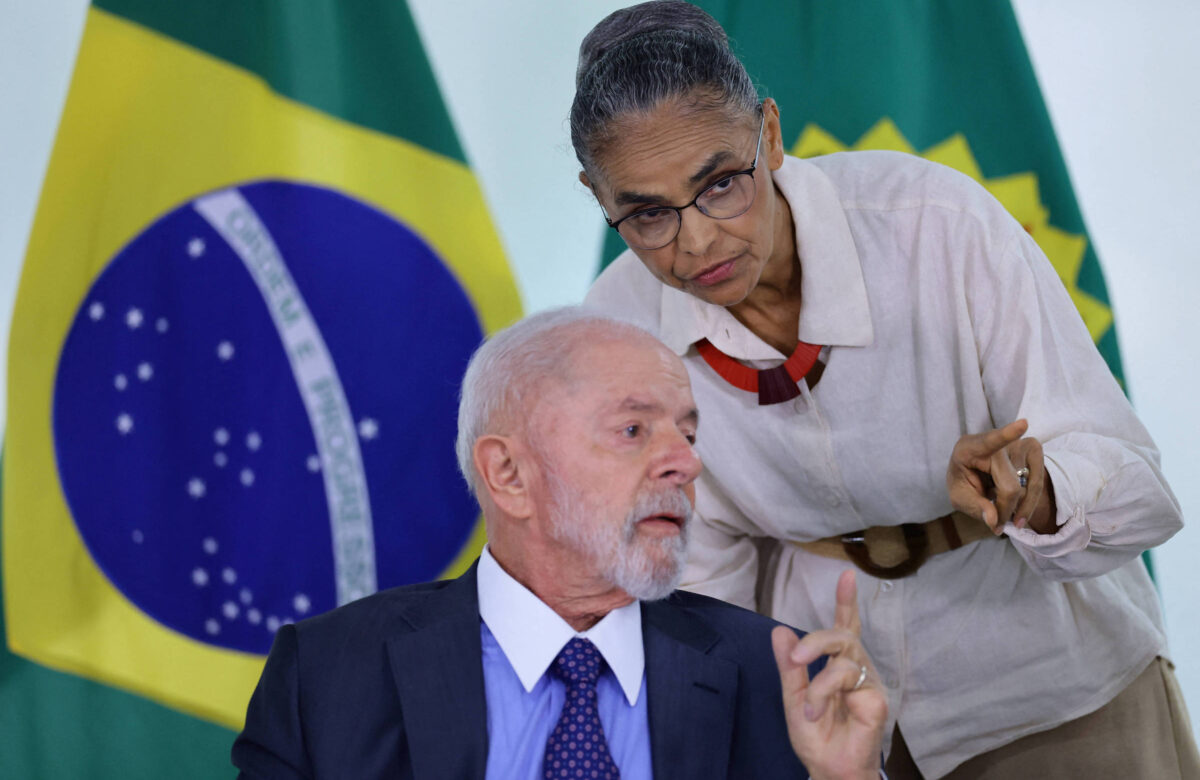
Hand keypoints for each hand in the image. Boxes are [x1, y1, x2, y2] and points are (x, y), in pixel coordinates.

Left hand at [771, 570, 886, 779]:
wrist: (827, 769)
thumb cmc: (816, 736)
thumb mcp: (793, 697)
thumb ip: (789, 666)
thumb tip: (780, 630)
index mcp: (838, 664)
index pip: (844, 626)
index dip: (846, 601)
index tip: (848, 575)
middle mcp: (856, 667)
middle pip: (842, 634)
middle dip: (816, 640)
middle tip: (796, 659)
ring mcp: (868, 682)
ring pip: (844, 655)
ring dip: (817, 680)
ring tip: (808, 708)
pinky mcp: (876, 697)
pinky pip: (847, 679)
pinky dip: (823, 692)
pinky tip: (817, 712)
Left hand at [946, 419, 1056, 534]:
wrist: (975, 472)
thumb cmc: (964, 481)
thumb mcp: (960, 498)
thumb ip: (975, 508)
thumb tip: (995, 521)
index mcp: (968, 448)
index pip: (989, 442)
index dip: (1007, 434)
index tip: (1024, 424)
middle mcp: (994, 441)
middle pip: (1010, 486)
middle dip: (1006, 510)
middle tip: (998, 526)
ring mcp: (1016, 442)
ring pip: (1027, 487)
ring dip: (1019, 508)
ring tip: (1007, 517)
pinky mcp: (1032, 448)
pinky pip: (1037, 482)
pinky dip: (1029, 500)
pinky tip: (1016, 504)